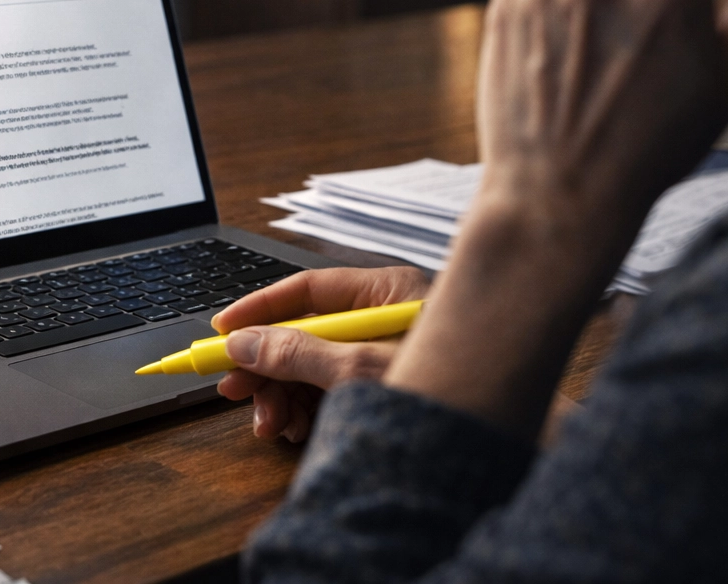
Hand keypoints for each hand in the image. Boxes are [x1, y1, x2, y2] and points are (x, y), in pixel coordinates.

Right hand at [211, 266, 429, 441]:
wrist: (505, 437)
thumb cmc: (448, 389)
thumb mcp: (360, 370)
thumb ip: (297, 354)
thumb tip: (245, 342)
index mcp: (386, 293)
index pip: (308, 289)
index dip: (259, 308)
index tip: (221, 330)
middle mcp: (383, 318)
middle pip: (305, 331)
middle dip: (268, 366)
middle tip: (235, 392)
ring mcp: (384, 353)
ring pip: (313, 365)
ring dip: (283, 396)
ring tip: (271, 426)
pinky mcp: (384, 386)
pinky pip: (330, 390)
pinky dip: (306, 410)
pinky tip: (294, 430)